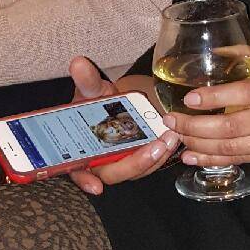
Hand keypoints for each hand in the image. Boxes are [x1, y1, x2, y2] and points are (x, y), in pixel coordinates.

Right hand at [65, 57, 179, 195]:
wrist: (114, 99)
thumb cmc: (96, 100)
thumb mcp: (93, 90)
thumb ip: (87, 81)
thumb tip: (78, 63)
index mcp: (80, 150)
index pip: (77, 171)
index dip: (84, 181)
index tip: (95, 187)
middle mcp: (100, 161)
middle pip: (113, 173)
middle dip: (134, 164)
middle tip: (153, 148)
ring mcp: (121, 161)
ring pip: (136, 170)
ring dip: (153, 158)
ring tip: (169, 139)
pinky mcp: (138, 157)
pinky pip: (149, 162)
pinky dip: (161, 152)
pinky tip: (172, 139)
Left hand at [177, 48, 249, 167]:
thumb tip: (219, 50)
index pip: (245, 94)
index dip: (216, 98)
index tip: (190, 97)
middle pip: (233, 127)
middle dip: (197, 126)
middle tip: (171, 120)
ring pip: (234, 148)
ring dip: (201, 146)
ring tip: (177, 139)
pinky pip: (243, 160)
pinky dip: (215, 160)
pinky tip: (194, 158)